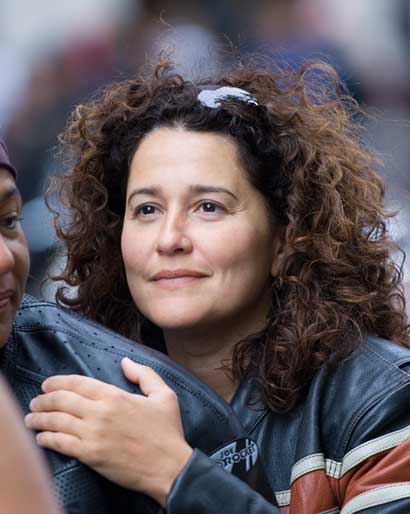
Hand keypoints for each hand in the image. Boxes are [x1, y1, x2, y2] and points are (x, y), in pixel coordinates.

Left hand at [24, 358, 192, 506]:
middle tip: (35, 401)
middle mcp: (100, 412)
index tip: (47, 384)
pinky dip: (47, 439)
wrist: (169, 467)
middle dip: (43, 399)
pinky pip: (61, 444)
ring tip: (31, 419)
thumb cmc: (167, 431)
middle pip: (62, 400)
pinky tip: (41, 437)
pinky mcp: (90, 455)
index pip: (78, 383)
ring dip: (39, 419)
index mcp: (115, 396)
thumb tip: (125, 361)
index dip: (58, 382)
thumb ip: (144, 374)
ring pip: (57, 421)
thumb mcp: (164, 395)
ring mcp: (93, 435)